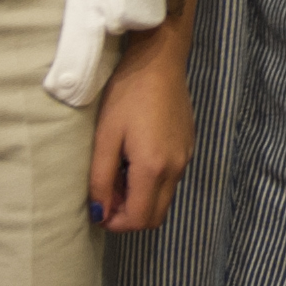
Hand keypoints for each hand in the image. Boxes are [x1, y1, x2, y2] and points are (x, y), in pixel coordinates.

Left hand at [88, 32, 197, 230]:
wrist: (160, 62)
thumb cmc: (127, 96)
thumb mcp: (106, 138)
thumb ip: (101, 180)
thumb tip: (99, 212)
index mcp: (154, 168)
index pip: (139, 219)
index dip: (115, 223)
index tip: (97, 209)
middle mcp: (176, 168)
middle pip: (155, 216)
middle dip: (129, 215)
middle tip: (106, 193)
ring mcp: (186, 157)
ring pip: (164, 198)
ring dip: (140, 199)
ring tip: (118, 172)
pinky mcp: (188, 146)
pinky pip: (171, 179)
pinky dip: (152, 183)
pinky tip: (135, 158)